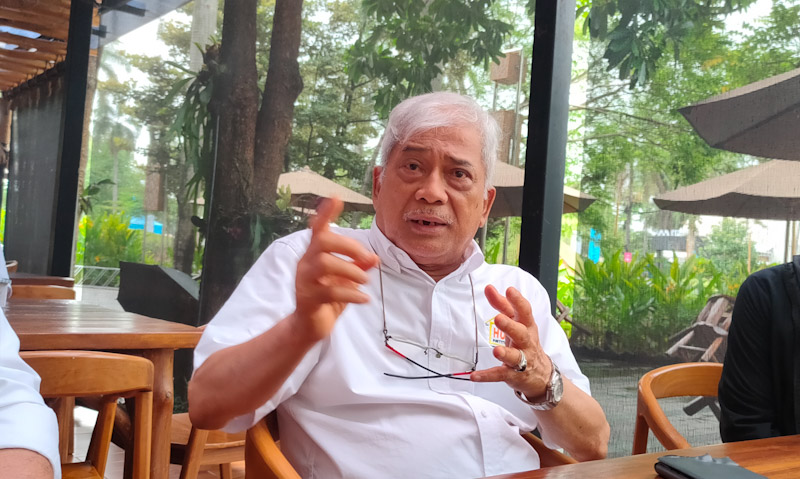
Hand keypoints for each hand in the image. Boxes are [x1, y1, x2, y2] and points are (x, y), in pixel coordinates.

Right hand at [293, 198, 378, 342]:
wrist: (310, 327)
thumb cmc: (327, 298)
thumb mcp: (346, 281)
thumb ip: (357, 267)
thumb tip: (375, 258)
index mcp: (314, 254)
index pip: (318, 229)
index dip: (326, 213)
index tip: (336, 198)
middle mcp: (306, 263)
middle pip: (323, 242)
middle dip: (349, 246)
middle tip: (368, 258)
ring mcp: (304, 280)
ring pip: (325, 264)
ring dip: (351, 270)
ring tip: (365, 280)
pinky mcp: (308, 298)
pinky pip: (330, 291)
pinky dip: (352, 294)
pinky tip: (364, 299)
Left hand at [471, 285, 551, 399]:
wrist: (541, 375)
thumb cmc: (525, 343)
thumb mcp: (518, 323)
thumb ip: (503, 305)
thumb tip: (489, 288)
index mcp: (527, 327)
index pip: (525, 312)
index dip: (518, 301)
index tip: (509, 290)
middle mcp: (526, 342)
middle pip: (521, 333)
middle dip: (510, 326)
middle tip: (499, 318)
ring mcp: (521, 360)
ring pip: (515, 356)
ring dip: (505, 353)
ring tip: (496, 350)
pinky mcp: (513, 375)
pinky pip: (500, 374)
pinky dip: (487, 375)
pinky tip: (474, 375)